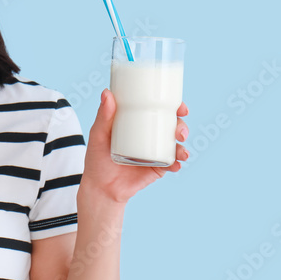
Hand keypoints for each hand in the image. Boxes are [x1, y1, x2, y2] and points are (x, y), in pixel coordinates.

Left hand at [80, 89, 188, 205]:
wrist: (100, 187)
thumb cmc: (97, 158)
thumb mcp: (99, 135)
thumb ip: (103, 116)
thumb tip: (106, 93)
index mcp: (140, 123)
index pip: (161, 110)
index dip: (175, 106)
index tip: (181, 106)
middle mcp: (151, 136)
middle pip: (173, 126)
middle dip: (182, 127)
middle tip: (179, 132)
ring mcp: (155, 152)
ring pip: (176, 145)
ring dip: (183, 146)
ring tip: (181, 152)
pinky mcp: (157, 168)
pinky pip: (172, 164)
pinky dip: (176, 164)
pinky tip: (176, 164)